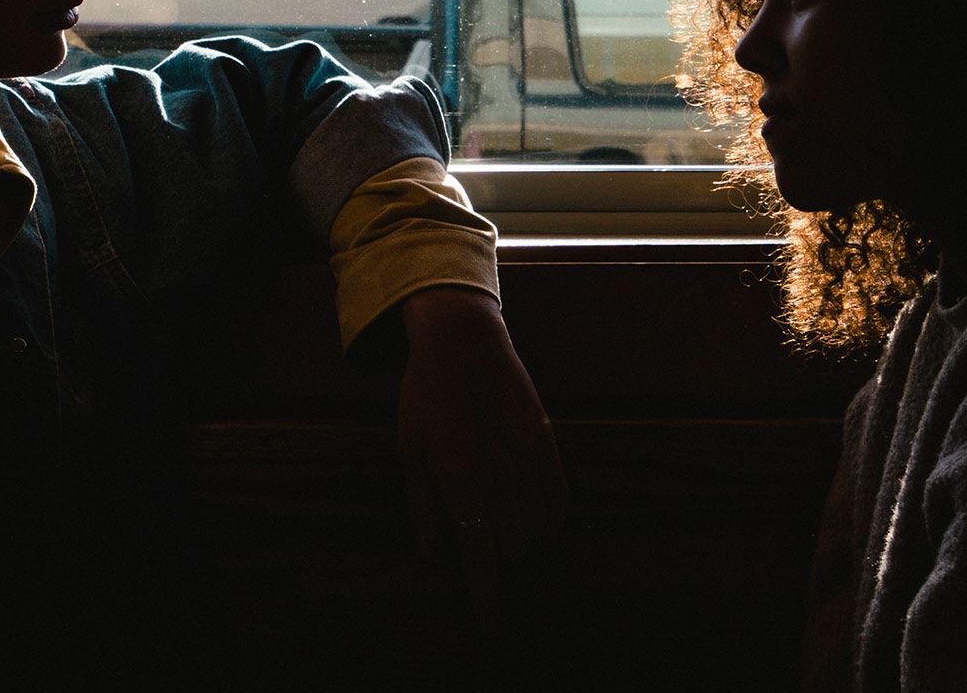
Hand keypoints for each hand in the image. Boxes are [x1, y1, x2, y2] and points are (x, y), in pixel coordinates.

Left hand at [392, 287, 563, 628]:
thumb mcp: (407, 447)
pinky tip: (538, 528)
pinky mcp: (547, 440)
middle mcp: (500, 471)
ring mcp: (528, 456)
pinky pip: (560, 499)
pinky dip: (552, 524)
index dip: (488, 598)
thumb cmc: (425, 394)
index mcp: (459, 477)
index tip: (493, 629)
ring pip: (542, 530)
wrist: (464, 338)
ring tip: (516, 559)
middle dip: (508, 578)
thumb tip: (430, 555)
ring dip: (530, 555)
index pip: (480, 555)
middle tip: (496, 583)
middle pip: (516, 551)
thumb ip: (420, 504)